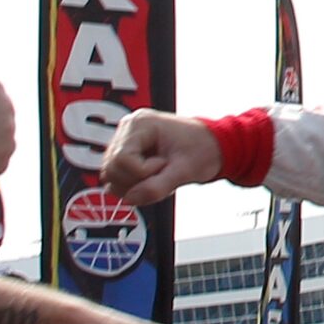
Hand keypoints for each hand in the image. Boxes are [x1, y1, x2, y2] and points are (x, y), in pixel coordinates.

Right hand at [103, 111, 221, 205]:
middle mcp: (126, 129)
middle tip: (162, 174)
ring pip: (111, 176)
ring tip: (159, 176)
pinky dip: (134, 186)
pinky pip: (117, 179)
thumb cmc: (203, 149)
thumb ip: (157, 186)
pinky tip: (153, 178)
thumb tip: (129, 199)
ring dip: (134, 186)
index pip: (121, 159)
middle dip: (135, 182)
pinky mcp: (126, 153)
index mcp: (140, 124)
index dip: (142, 173)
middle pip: (111, 169)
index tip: (165, 166)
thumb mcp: (185, 170)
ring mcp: (124, 141)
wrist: (213, 145)